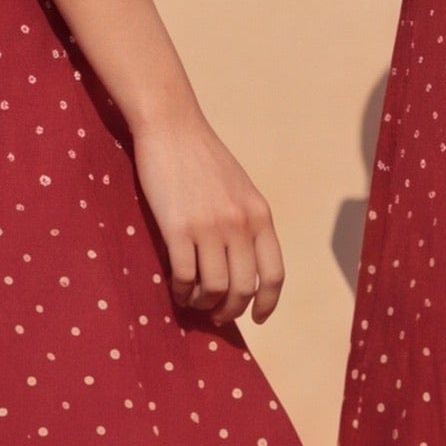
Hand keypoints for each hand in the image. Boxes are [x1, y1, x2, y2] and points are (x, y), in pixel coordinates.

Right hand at [131, 112, 284, 326]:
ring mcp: (209, 227)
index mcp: (260, 215)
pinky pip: (185, 276)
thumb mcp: (240, 188)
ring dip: (203, 304)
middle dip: (230, 310)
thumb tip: (244, 265)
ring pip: (214, 289)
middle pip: (243, 288)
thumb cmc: (202, 157)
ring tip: (193, 301)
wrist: (171, 127)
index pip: (273, 274)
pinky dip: (181, 291)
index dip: (268, 303)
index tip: (258, 318)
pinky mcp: (177, 228)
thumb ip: (247, 222)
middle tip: (217, 315)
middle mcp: (240, 224)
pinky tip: (177, 288)